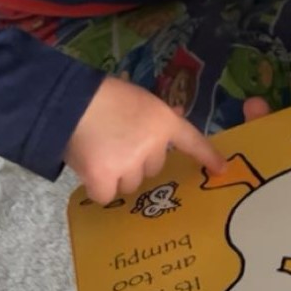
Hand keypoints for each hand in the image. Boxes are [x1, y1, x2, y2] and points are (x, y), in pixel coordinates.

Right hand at [65, 76, 225, 204]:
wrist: (69, 102)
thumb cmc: (102, 95)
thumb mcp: (138, 99)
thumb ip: (154, 117)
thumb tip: (173, 120)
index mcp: (163, 121)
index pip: (192, 140)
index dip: (207, 156)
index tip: (221, 169)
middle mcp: (152, 146)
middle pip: (153, 168)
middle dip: (137, 161)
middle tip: (116, 145)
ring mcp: (130, 164)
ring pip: (131, 183)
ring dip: (118, 175)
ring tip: (100, 153)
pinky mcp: (106, 178)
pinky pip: (108, 195)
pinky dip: (100, 188)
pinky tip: (90, 171)